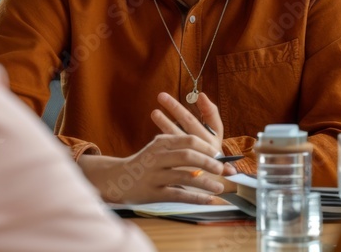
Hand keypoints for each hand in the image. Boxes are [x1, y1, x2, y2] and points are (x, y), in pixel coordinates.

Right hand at [79, 134, 225, 203]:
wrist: (118, 178)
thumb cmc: (145, 162)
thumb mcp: (159, 147)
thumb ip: (180, 148)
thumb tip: (211, 154)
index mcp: (161, 143)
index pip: (189, 140)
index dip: (207, 148)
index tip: (219, 156)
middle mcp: (157, 157)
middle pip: (188, 156)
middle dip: (209, 163)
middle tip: (221, 170)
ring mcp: (154, 175)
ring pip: (184, 177)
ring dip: (206, 183)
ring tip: (219, 188)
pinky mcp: (153, 193)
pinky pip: (178, 195)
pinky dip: (196, 198)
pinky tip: (208, 200)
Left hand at [151, 92, 236, 175]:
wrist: (213, 188)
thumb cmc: (211, 159)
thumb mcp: (211, 137)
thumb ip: (208, 116)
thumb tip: (202, 96)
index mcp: (215, 140)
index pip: (213, 120)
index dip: (206, 108)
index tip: (199, 96)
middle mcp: (207, 147)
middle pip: (191, 123)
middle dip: (176, 109)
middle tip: (162, 96)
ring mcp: (195, 157)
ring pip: (178, 136)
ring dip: (165, 123)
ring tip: (154, 112)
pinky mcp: (185, 168)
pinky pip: (172, 151)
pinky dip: (163, 141)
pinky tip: (155, 137)